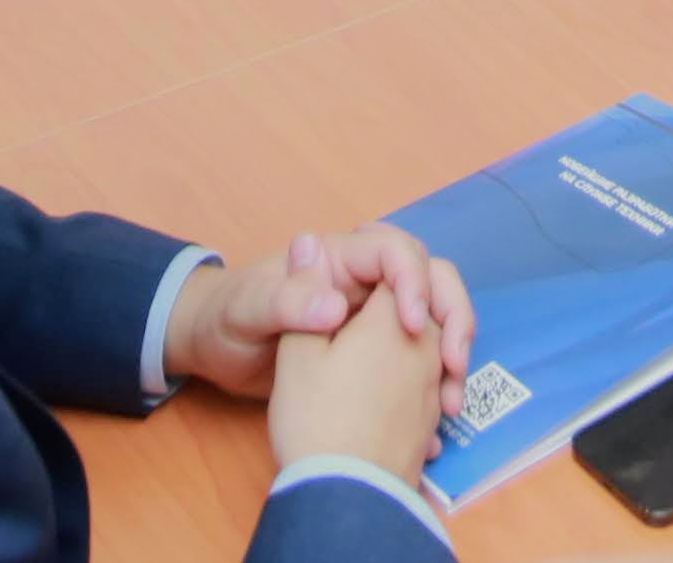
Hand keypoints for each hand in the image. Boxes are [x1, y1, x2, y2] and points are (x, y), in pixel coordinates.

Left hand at [171, 223, 472, 406]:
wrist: (215, 353)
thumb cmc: (227, 317)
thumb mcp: (247, 310)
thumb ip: (286, 302)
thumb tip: (336, 304)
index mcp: (339, 260)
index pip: (395, 252)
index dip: (414, 281)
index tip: (415, 326)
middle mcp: (366, 282)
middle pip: (431, 279)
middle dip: (453, 314)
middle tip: (456, 363)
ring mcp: (375, 317)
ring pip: (434, 320)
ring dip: (453, 352)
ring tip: (453, 401)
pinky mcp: (378, 352)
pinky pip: (421, 358)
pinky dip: (437, 383)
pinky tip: (440, 419)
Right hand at [264, 284, 453, 488]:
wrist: (345, 493)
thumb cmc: (316, 417)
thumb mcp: (296, 352)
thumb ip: (302, 294)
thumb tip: (308, 242)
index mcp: (394, 318)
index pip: (401, 267)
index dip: (379, 266)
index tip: (355, 285)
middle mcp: (426, 347)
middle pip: (430, 303)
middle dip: (410, 299)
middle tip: (381, 308)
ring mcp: (433, 386)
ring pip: (435, 345)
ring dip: (415, 341)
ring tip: (375, 356)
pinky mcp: (431, 420)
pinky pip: (432, 384)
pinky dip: (415, 380)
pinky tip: (385, 398)